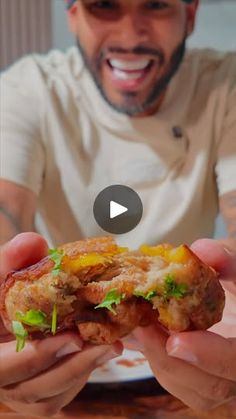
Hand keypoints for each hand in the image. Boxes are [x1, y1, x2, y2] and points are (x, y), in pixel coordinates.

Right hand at [0, 233, 122, 415]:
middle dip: (68, 366)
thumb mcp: (3, 276)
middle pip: (27, 387)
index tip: (71, 337)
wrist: (16, 310)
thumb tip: (32, 243)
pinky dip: (81, 376)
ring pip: (46, 395)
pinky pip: (59, 396)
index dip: (33, 356)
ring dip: (81, 370)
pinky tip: (100, 352)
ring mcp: (16, 389)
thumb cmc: (7, 294)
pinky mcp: (37, 396)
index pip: (0, 366)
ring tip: (112, 346)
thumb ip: (12, 260)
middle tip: (104, 344)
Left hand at [128, 239, 235, 410]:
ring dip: (163, 361)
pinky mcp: (209, 380)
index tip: (176, 341)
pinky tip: (148, 334)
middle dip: (173, 361)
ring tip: (141, 327)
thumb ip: (228, 259)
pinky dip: (162, 362)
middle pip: (214, 386)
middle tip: (143, 328)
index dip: (211, 356)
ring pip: (196, 391)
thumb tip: (200, 250)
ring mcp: (228, 379)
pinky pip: (185, 385)